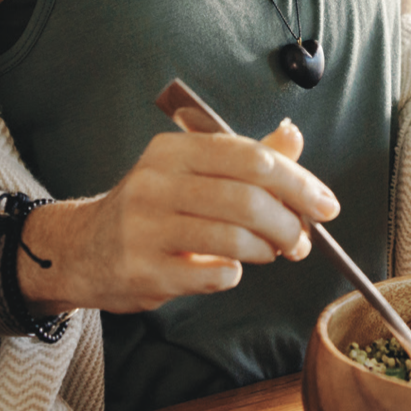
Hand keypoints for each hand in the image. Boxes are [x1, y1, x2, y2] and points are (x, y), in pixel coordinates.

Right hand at [17, 118, 340, 314]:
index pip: (250, 158)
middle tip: (304, 240)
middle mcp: (154, 182)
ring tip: (272, 253)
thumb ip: (245, 157)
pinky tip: (233, 269)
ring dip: (268, 250)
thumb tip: (293, 136)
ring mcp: (144, 228)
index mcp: (173, 150)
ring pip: (232, 238)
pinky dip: (235, 274)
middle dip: (289, 222)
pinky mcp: (142, 270)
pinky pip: (211, 274)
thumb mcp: (192, 172)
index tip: (327, 205)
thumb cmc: (153, 208)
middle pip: (246, 199)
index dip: (297, 182)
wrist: (83, 249)